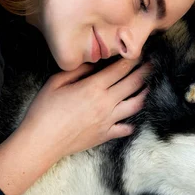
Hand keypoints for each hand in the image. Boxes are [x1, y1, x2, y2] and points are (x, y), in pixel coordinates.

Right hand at [22, 58, 149, 158]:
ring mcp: (108, 120)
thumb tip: (92, 65)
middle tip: (153, 64)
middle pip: (132, 84)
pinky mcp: (106, 135)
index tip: (139, 52)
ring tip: (149, 87)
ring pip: (135, 105)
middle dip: (145, 72)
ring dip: (144, 94)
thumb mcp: (55, 83)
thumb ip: (76, 71)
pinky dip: (132, 122)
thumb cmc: (44, 111)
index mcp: (93, 88)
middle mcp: (105, 103)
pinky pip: (126, 128)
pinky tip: (134, 119)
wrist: (42, 142)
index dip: (131, 59)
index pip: (119, 69)